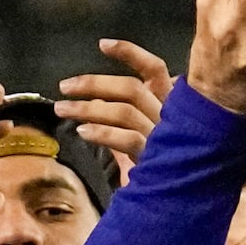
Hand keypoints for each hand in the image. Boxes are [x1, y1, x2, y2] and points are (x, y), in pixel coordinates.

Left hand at [58, 39, 169, 179]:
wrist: (182, 199)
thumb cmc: (160, 166)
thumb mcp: (141, 138)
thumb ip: (122, 120)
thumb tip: (93, 103)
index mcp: (169, 104)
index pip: (154, 68)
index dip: (130, 53)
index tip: (102, 45)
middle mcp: (168, 115)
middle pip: (131, 88)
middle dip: (94, 83)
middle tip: (65, 87)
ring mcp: (164, 135)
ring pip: (124, 111)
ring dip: (88, 108)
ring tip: (63, 110)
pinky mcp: (157, 156)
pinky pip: (127, 138)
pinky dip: (103, 133)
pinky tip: (83, 132)